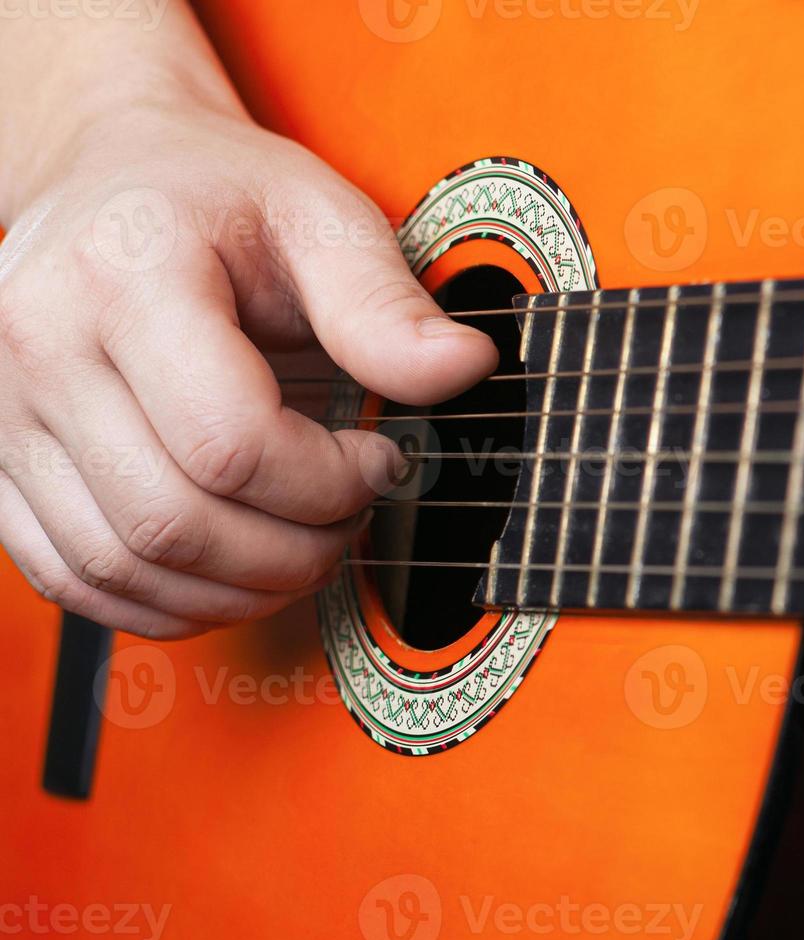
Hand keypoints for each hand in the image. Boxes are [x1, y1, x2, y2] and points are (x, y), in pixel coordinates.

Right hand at [0, 100, 497, 637]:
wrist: (116, 180)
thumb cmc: (222, 198)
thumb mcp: (322, 218)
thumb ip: (386, 304)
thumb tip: (465, 369)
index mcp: (123, 276)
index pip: (230, 443)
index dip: (329, 481)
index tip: (382, 459)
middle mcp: (39, 347)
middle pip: (174, 520)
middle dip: (293, 546)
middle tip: (352, 512)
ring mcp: (5, 412)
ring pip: (122, 565)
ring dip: (238, 587)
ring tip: (304, 542)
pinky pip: (74, 579)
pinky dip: (168, 601)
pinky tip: (235, 570)